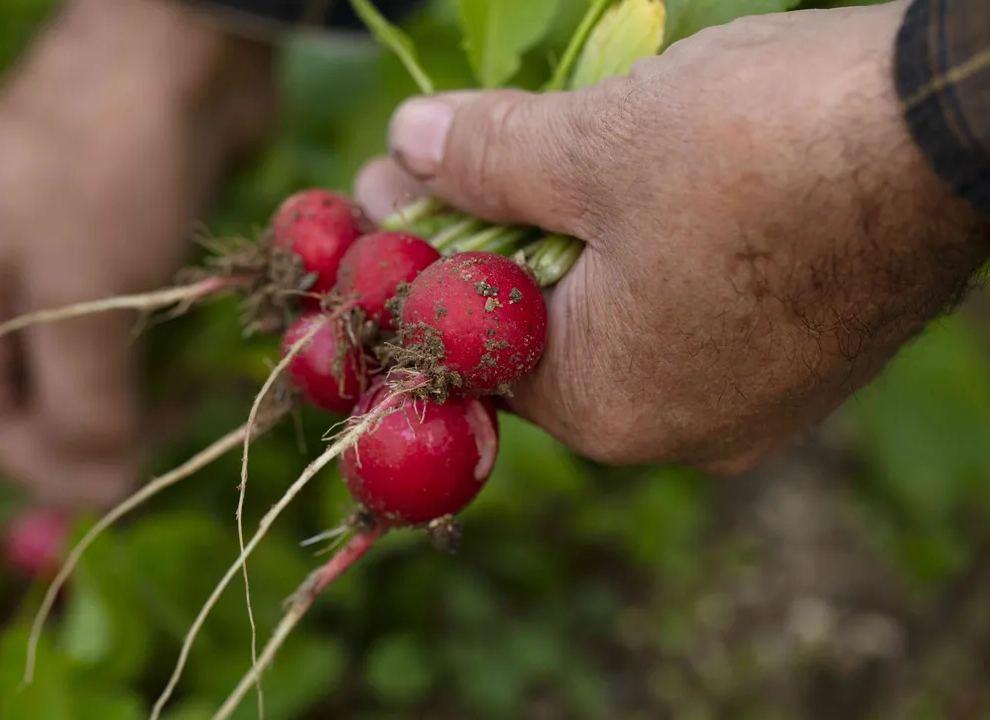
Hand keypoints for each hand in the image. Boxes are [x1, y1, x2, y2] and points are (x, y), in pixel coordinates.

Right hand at [0, 0, 274, 507]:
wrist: (177, 48)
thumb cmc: (111, 166)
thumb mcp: (81, 291)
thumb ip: (81, 399)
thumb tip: (99, 487)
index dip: (42, 470)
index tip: (120, 493)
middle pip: (21, 396)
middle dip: (80, 439)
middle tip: (149, 462)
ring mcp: (48, 256)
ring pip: (74, 364)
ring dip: (117, 405)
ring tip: (171, 423)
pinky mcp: (111, 241)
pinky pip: (116, 326)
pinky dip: (143, 361)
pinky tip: (183, 378)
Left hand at [354, 1, 989, 473]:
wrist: (960, 130)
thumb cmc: (767, 148)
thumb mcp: (598, 145)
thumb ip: (488, 163)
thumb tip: (407, 152)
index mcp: (615, 405)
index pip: (476, 351)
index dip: (416, 270)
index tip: (378, 207)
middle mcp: (682, 426)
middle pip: (543, 334)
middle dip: (479, 247)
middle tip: (424, 169)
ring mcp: (750, 394)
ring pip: (617, 316)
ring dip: (556, 239)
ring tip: (506, 159)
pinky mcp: (800, 350)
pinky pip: (685, 306)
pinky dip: (635, 250)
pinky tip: (612, 184)